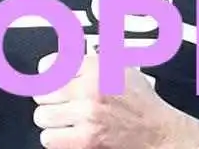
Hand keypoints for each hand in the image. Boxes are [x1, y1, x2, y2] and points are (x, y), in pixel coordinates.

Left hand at [33, 56, 170, 148]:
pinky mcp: (85, 142)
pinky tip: (65, 133)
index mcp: (96, 67)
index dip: (48, 73)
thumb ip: (89, 60)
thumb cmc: (140, 101)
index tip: (47, 76)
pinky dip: (54, 137)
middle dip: (48, 96)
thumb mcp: (118, 66)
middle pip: (43, 91)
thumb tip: (60, 57)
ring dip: (50, 118)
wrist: (156, 131)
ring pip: (42, 116)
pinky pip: (50, 139)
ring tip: (60, 118)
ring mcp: (86, 117)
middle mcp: (89, 90)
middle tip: (58, 100)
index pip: (52, 65)